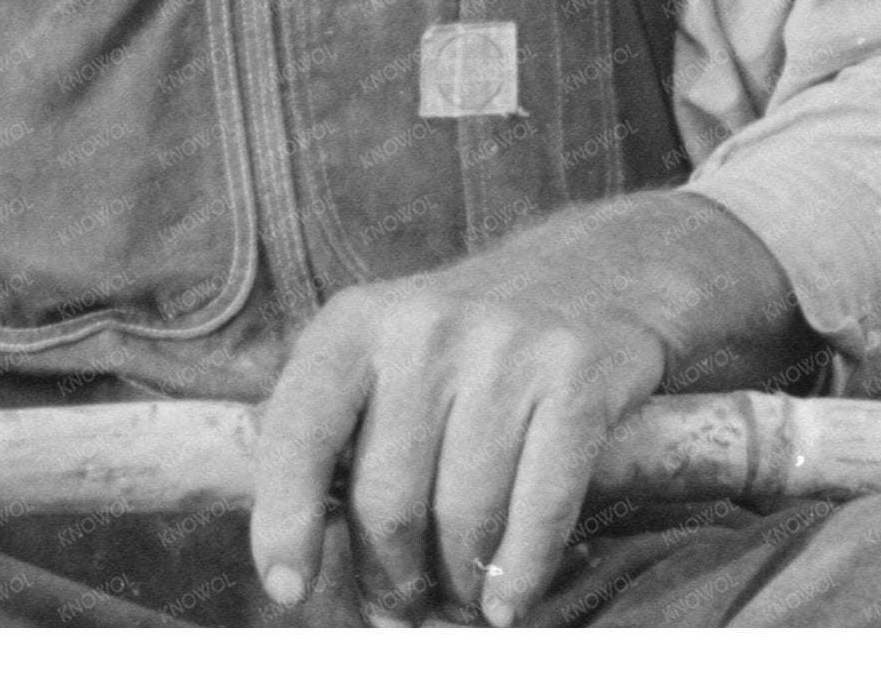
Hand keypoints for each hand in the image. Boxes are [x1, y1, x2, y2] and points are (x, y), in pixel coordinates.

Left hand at [248, 194, 803, 627]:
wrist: (596, 270)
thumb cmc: (466, 349)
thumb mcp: (385, 363)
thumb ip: (342, 451)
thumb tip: (313, 578)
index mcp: (355, 323)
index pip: (298, 431)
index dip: (284, 518)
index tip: (285, 587)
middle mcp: (424, 326)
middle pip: (387, 501)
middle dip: (393, 577)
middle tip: (406, 608)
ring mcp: (505, 346)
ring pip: (464, 517)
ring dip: (459, 584)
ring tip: (461, 598)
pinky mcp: (577, 374)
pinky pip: (540, 507)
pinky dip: (520, 573)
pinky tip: (507, 602)